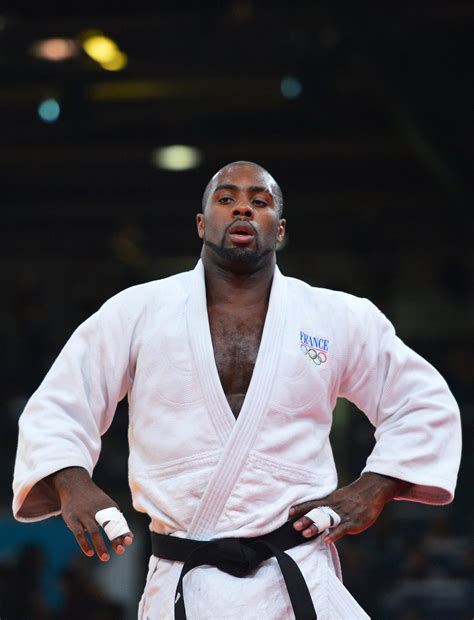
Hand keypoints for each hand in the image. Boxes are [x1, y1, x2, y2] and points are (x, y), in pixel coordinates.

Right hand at [46, 466, 132, 560]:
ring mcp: (84, 514)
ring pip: (93, 531)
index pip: (118, 521)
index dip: (123, 531)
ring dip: (100, 545)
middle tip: (120, 551)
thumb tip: (128, 539)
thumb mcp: (107, 506)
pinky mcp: (72, 519)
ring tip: (105, 558)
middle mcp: (97, 510)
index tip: (128, 542)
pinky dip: (84, 544)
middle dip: (114, 537)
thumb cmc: (94, 500)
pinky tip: (90, 553)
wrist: (75, 485)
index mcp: (108, 507)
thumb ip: (117, 521)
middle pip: (108, 525)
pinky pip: (78, 533)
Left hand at [289, 472, 409, 543]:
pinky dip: (335, 534)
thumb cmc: (354, 496)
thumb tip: (316, 514)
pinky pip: (343, 529)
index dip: (301, 509)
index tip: (289, 513)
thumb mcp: (339, 498)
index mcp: (330, 501)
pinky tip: (327, 540)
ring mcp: (344, 515)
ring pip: (328, 521)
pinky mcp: (354, 522)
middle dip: (306, 519)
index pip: (312, 504)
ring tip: (305, 534)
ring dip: (316, 527)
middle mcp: (335, 507)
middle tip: (294, 526)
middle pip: (318, 513)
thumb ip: (328, 507)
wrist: (372, 490)